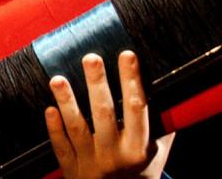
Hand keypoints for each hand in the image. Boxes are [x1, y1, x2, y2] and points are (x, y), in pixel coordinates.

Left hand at [45, 51, 174, 178]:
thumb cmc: (141, 173)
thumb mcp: (158, 154)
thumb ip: (162, 127)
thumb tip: (173, 90)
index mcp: (138, 148)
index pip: (136, 109)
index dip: (132, 81)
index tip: (127, 55)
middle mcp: (114, 155)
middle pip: (103, 114)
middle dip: (97, 84)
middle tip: (90, 57)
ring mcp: (90, 162)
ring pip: (77, 128)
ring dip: (67, 102)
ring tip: (57, 79)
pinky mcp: (70, 169)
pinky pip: (60, 146)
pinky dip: (54, 128)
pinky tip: (49, 108)